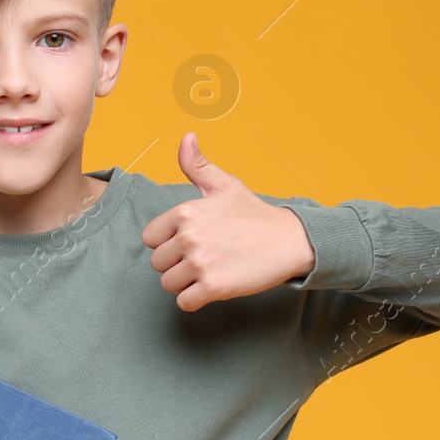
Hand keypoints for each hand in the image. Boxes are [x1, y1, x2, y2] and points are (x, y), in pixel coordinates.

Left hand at [141, 132, 316, 311]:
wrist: (289, 240)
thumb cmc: (254, 214)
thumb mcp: (224, 184)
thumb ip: (197, 165)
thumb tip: (186, 136)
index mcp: (185, 212)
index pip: (150, 238)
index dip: (167, 242)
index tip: (190, 241)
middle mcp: (188, 237)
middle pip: (158, 263)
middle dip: (176, 264)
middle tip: (204, 257)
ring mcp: (200, 263)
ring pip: (169, 284)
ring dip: (186, 283)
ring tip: (210, 271)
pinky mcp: (213, 287)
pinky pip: (185, 302)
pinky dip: (196, 300)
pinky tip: (213, 286)